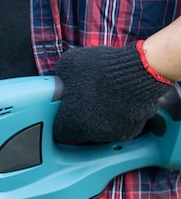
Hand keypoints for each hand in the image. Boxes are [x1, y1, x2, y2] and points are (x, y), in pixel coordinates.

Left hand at [52, 41, 173, 142]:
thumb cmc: (102, 68)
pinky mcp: (129, 132)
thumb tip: (59, 81)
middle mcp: (88, 133)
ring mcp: (110, 134)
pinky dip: (118, 118)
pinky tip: (120, 102)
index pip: (58, 130)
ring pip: (99, 131)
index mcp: (69, 121)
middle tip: (86, 102)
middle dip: (80, 119)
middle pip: (79, 132)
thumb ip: (60, 77)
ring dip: (99, 119)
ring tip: (105, 99)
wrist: (139, 71)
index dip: (60, 121)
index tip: (64, 113)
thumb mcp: (69, 63)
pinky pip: (120, 127)